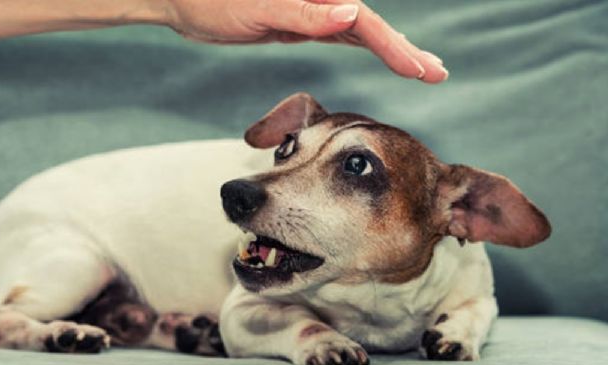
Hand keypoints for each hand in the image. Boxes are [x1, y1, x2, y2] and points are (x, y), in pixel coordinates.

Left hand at [164, 0, 447, 82]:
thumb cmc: (211, 0)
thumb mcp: (258, 7)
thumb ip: (304, 11)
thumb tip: (352, 13)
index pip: (365, 22)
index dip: (395, 47)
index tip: (420, 69)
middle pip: (372, 26)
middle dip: (404, 50)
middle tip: (437, 73)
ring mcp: (312, 8)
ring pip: (361, 31)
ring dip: (391, 49)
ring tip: (420, 67)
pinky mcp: (301, 20)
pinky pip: (342, 33)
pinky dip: (366, 45)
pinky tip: (381, 53)